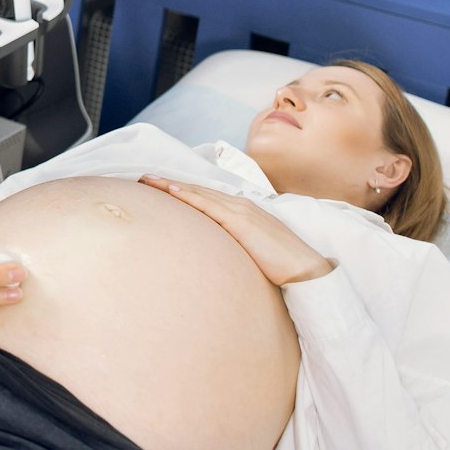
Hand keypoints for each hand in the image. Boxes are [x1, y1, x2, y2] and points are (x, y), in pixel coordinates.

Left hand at [140, 175, 333, 285]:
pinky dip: (189, 196)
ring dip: (171, 186)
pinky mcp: (241, 221)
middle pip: (198, 191)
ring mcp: (241, 211)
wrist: (306, 270)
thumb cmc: (283, 265)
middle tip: (143, 178)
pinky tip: (172, 191)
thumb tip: (219, 256)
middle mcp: (240, 205)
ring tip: (147, 181)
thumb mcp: (254, 251)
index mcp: (243, 212)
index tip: (159, 187)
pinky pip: (209, 206)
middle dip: (169, 184)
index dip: (182, 191)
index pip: (206, 197)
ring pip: (199, 194)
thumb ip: (236, 247)